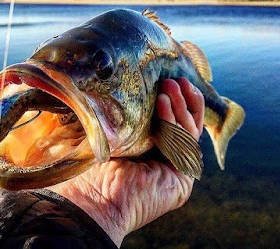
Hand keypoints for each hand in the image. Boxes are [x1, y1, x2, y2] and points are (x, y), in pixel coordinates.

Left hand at [49, 78, 204, 246]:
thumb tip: (123, 83)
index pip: (171, 124)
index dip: (176, 102)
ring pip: (188, 133)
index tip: (172, 80)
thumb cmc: (92, 167)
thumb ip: (125, 115)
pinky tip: (162, 103)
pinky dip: (174, 123)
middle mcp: (165, 162)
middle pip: (186, 127)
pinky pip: (183, 145)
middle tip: (174, 80)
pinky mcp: (182, 181)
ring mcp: (175, 172)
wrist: (92, 199)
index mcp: (150, 153)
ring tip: (168, 86)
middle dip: (182, 101)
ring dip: (179, 107)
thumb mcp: (112, 133)